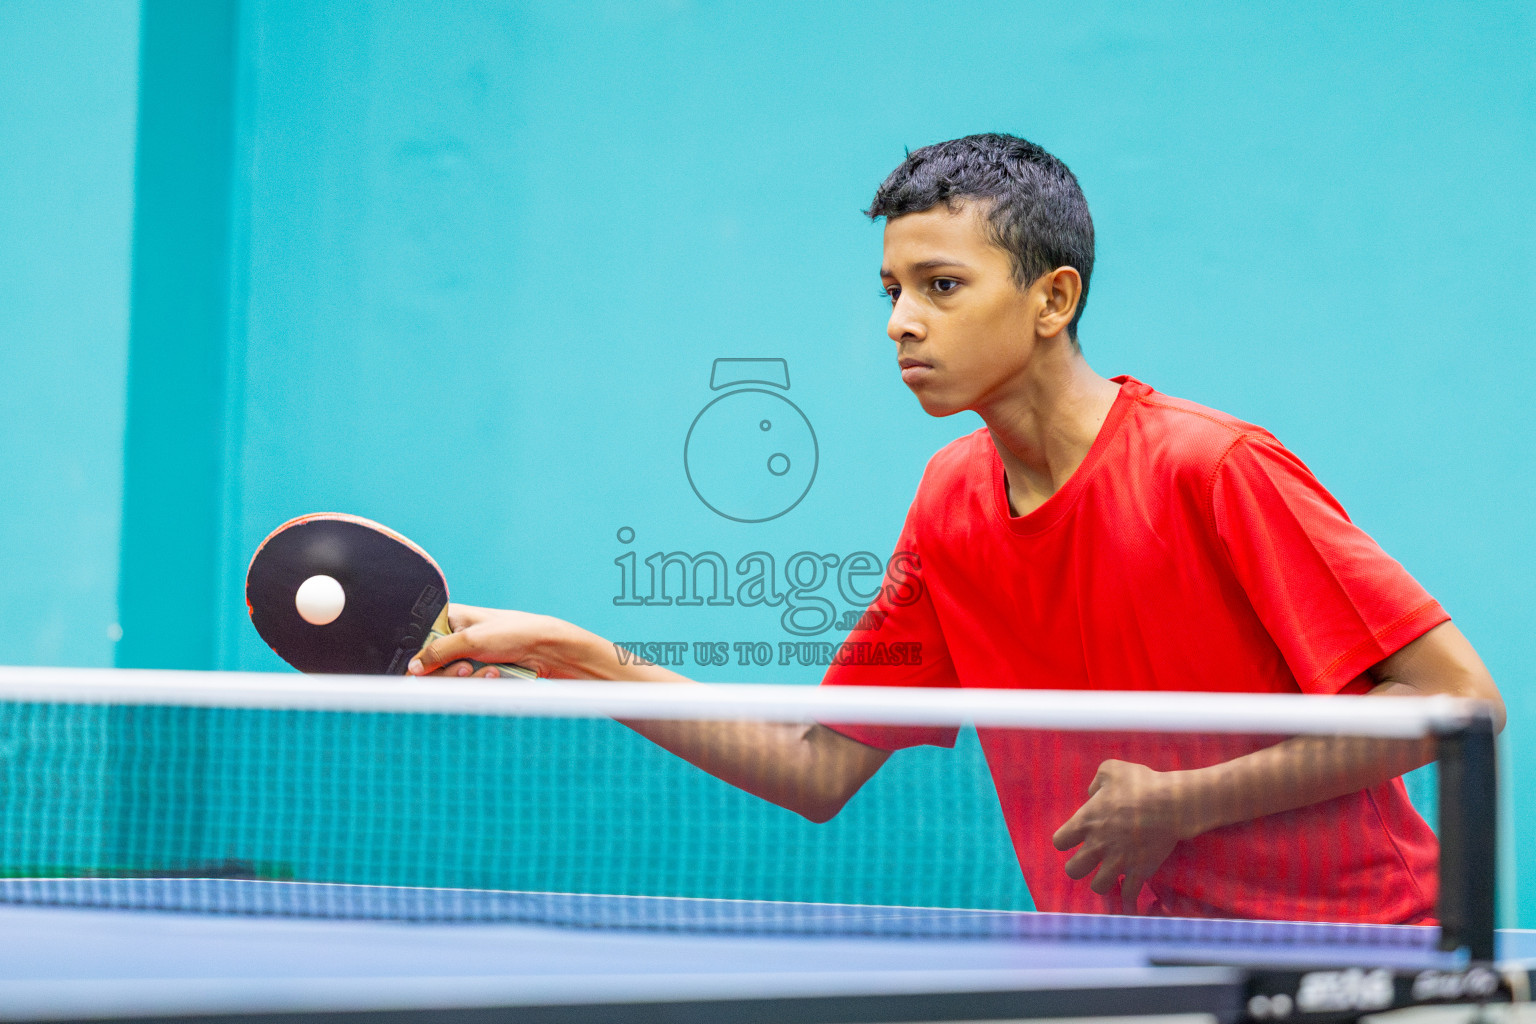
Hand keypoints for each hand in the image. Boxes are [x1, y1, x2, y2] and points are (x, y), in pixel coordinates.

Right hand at [407, 604, 576, 678]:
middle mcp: (454, 637)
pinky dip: (479, 684)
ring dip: (469, 679)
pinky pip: (466, 687)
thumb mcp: (471, 640)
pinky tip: (496, 675)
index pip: (419, 641)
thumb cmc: (514, 633)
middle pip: (431, 666)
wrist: (547, 651)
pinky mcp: (478, 673)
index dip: (422, 656)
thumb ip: (437, 652)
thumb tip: (412, 668)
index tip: (428, 665)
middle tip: (467, 667)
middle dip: (450, 672)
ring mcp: (466, 656)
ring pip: (448, 680)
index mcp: (449, 618)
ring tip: (490, 670)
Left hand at [1050, 760, 1194, 911]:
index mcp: (1086, 822)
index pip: (1059, 842)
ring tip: (1110, 875)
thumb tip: (1092, 794)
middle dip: (1079, 867)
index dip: (1066, 841)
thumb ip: (1095, 782)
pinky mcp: (1140, 871)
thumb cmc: (1141, 783)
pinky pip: (1128, 894)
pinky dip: (1129, 894)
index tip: (1076, 839)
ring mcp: (1118, 861)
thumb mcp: (1111, 770)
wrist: (1172, 803)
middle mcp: (1097, 845)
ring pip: (1098, 887)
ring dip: (1103, 882)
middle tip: (1090, 861)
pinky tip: (1131, 888)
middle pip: (1073, 871)